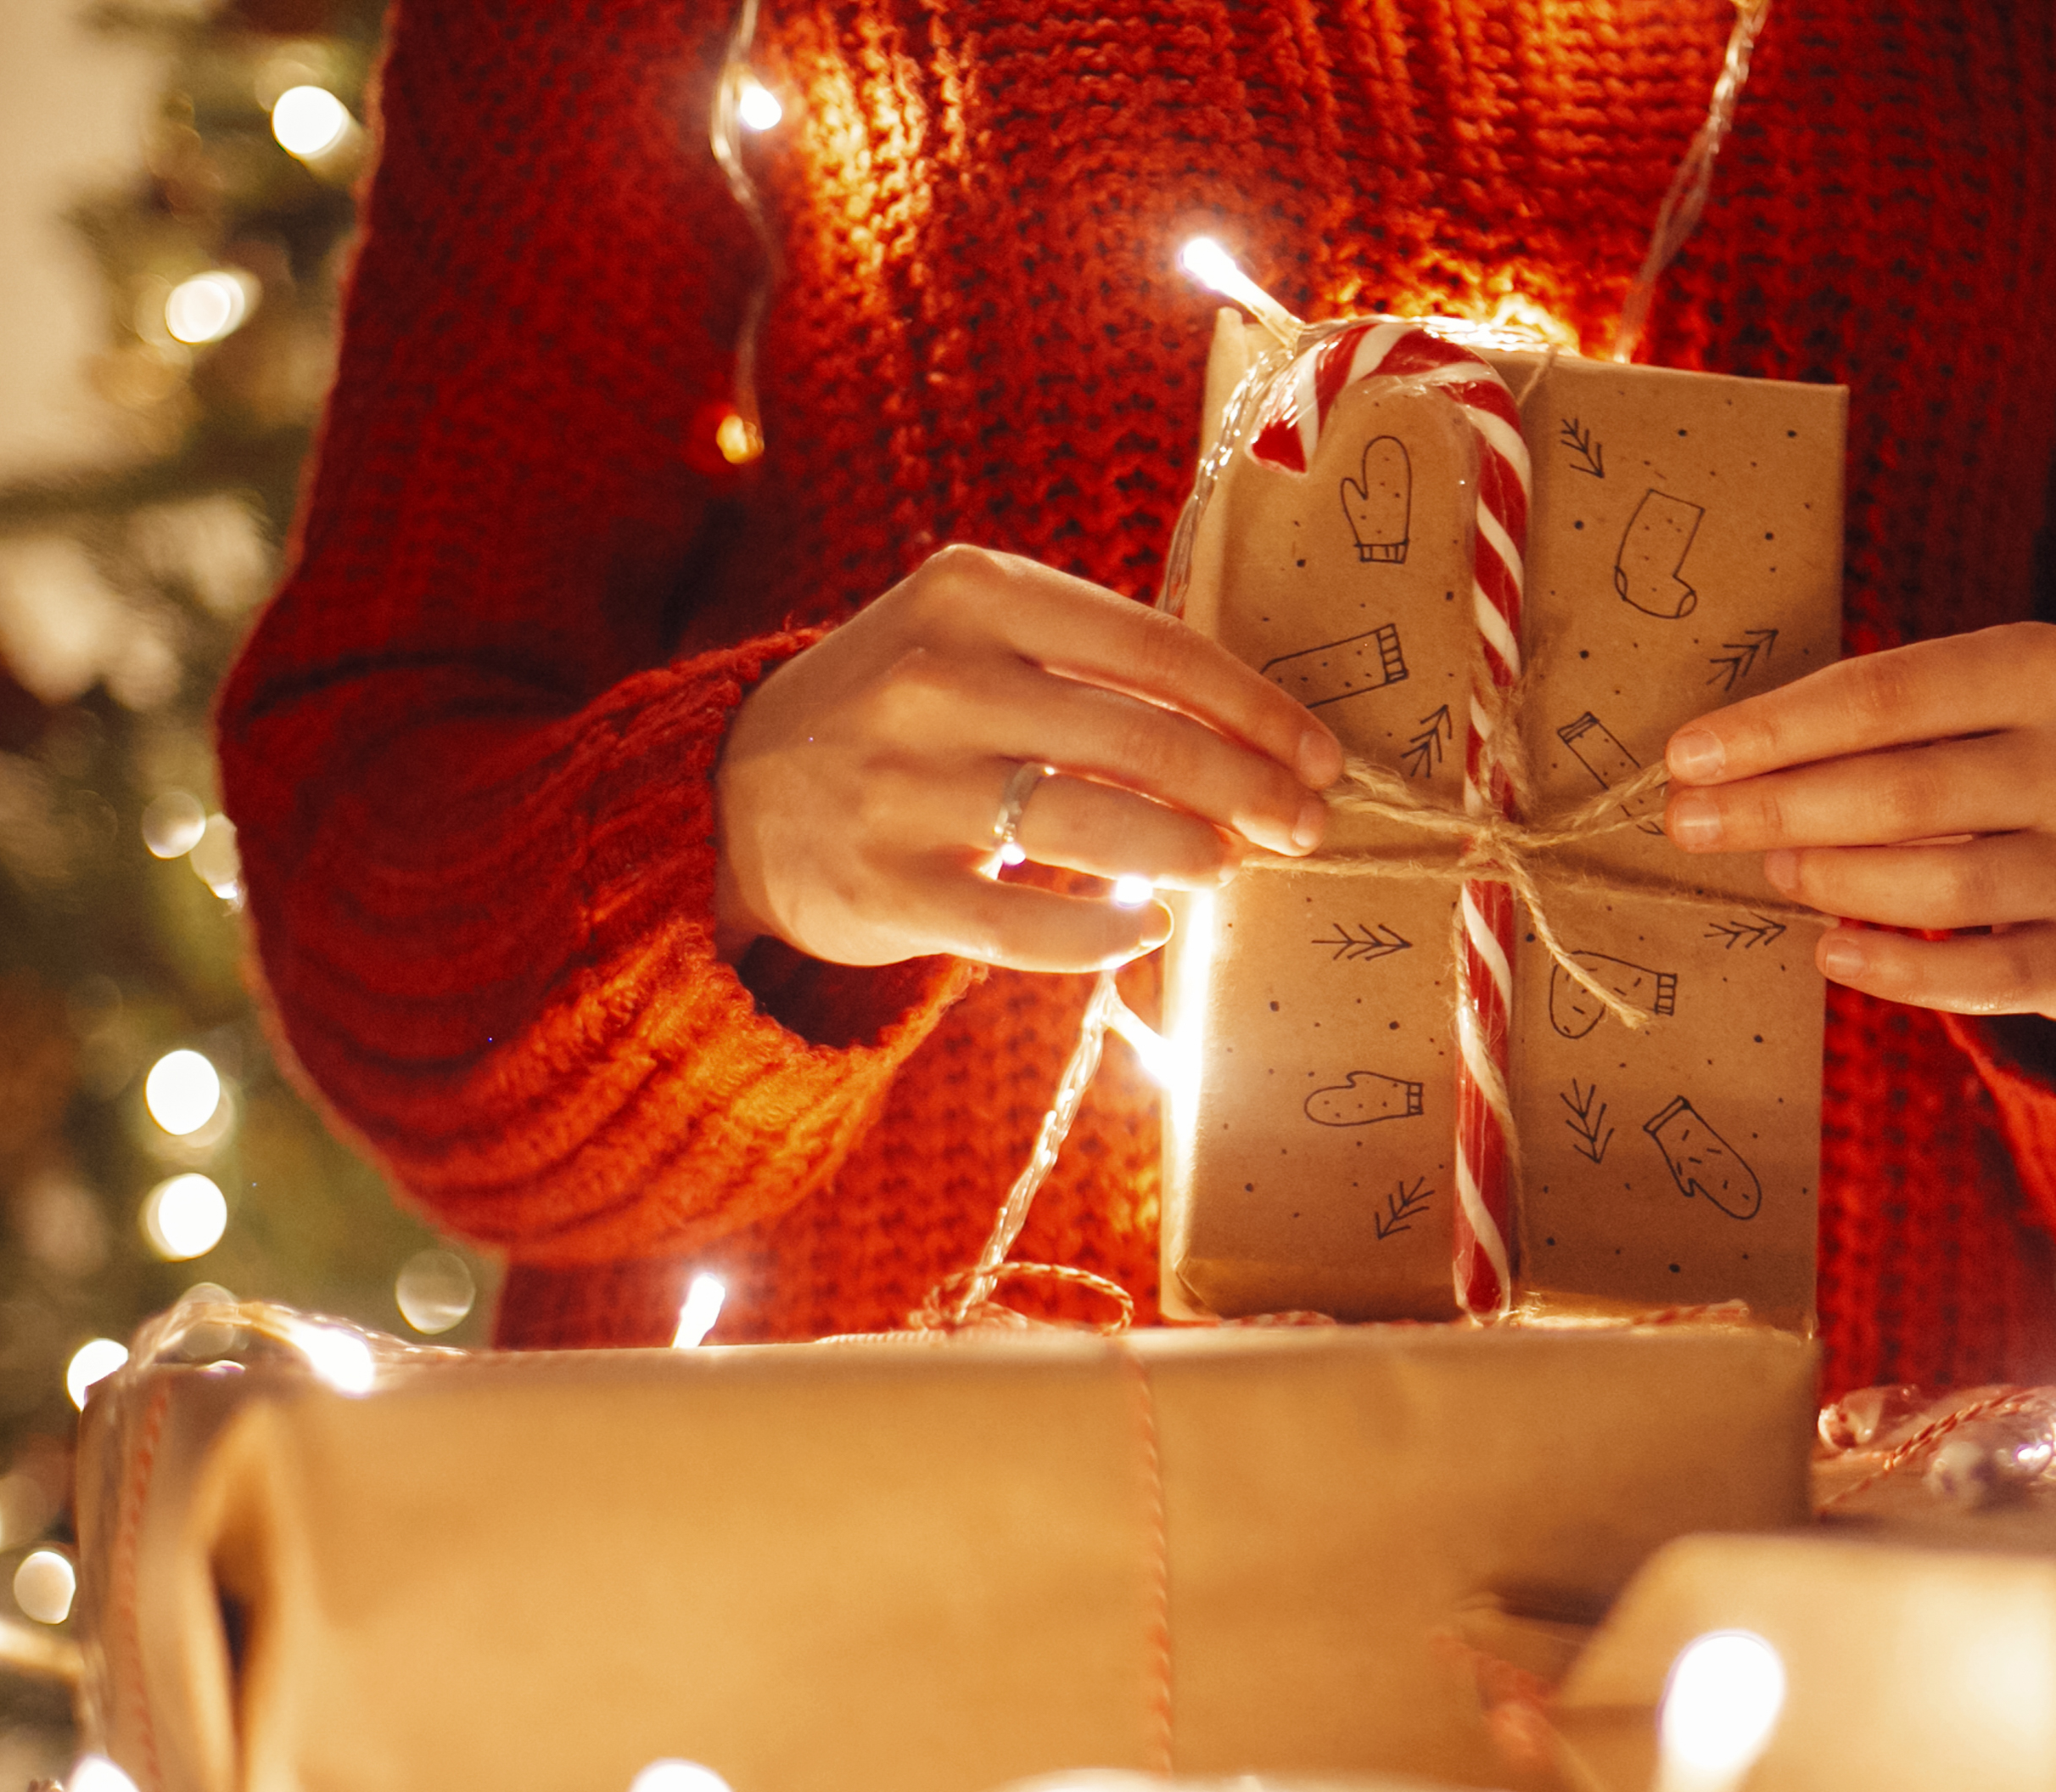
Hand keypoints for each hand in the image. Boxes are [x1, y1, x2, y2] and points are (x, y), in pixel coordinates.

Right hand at [716, 546, 1343, 972]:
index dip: (1257, 711)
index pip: (1157, 648)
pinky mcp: (888, 885)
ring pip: (1097, 827)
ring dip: (1191, 855)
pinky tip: (1150, 930)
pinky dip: (1108, 934)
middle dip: (1248, 792)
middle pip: (1144, 740)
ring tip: (1231, 870)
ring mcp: (907, 784)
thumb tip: (1253, 737)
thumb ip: (1093, 666)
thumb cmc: (903, 712)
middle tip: (1305, 830)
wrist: (735, 790)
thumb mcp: (975, 639)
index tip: (1320, 757)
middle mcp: (940, 677)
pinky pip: (1031, 924)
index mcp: (976, 593)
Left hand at [1660, 622, 2055, 1023]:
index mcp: (2047, 669)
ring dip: (1837, 881)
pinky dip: (1899, 972)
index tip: (1688, 756)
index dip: (1779, 728)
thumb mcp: (1966, 706)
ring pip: (1946, 886)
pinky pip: (1986, 977)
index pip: (1890, 695)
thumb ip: (1869, 722)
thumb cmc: (2007, 758)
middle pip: (1909, 792)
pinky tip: (1831, 953)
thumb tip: (1717, 765)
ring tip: (1772, 869)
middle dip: (1782, 807)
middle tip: (1692, 823)